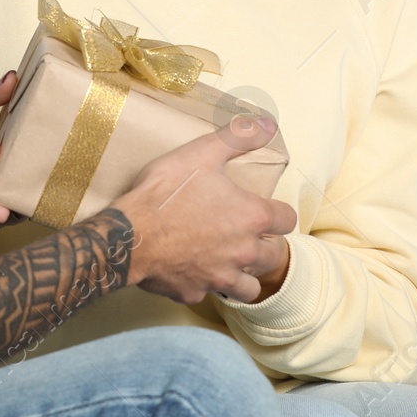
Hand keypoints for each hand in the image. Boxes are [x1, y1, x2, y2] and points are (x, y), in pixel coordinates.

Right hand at [111, 116, 297, 304]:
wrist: (130, 233)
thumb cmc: (166, 192)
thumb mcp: (202, 153)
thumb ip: (238, 137)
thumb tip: (267, 124)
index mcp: (251, 217)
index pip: (287, 220)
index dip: (277, 213)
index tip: (264, 209)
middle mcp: (243, 252)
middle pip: (274, 256)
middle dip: (264, 246)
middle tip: (246, 235)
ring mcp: (220, 277)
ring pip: (250, 287)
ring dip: (244, 274)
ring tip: (229, 261)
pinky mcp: (195, 293)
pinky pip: (208, 293)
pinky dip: (204, 284)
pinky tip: (191, 269)